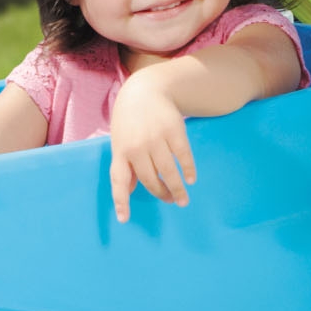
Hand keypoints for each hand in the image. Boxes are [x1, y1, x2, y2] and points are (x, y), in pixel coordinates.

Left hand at [108, 73, 196, 222]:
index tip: (124, 220)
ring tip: (183, 199)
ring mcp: (155, 138)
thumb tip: (130, 191)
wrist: (145, 90)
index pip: (119, 181)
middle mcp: (136, 147)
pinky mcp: (173, 131)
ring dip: (176, 189)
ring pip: (168, 171)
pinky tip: (191, 179)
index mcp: (120, 151)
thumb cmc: (130, 121)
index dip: (121, 201)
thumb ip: (125, 166)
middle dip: (161, 194)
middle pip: (150, 179)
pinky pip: (183, 156)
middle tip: (171, 202)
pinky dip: (188, 170)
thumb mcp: (121, 141)